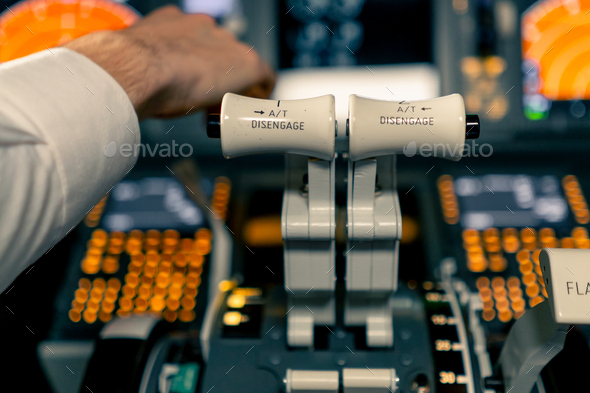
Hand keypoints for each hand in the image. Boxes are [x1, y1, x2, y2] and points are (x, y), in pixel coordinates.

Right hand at [64, 6, 275, 119]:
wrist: (136, 69)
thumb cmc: (127, 70)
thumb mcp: (132, 63)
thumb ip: (138, 67)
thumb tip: (125, 87)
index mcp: (173, 23)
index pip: (196, 41)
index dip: (199, 65)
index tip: (195, 82)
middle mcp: (202, 26)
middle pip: (222, 51)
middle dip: (218, 74)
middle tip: (209, 99)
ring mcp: (226, 43)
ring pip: (241, 64)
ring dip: (236, 85)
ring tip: (225, 106)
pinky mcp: (246, 63)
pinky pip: (264, 77)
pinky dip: (259, 93)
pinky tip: (251, 107)